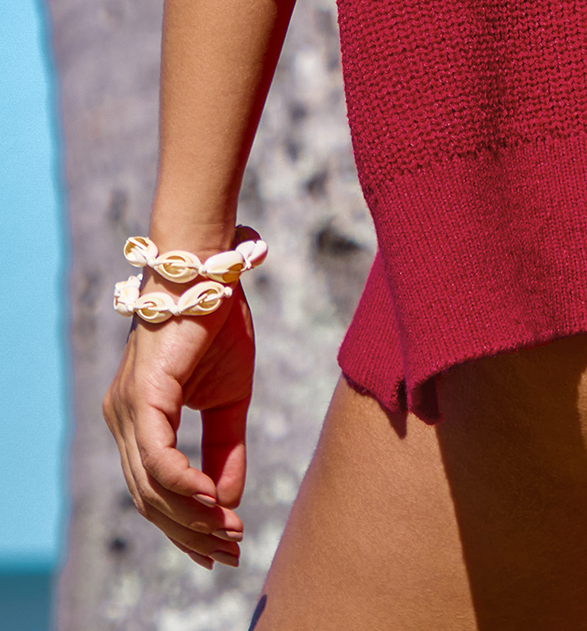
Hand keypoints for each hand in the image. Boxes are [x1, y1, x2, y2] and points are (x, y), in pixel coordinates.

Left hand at [102, 287, 254, 569]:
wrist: (209, 268)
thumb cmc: (216, 323)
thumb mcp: (229, 398)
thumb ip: (225, 448)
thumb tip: (227, 502)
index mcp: (137, 419)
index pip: (154, 490)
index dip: (187, 525)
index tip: (223, 547)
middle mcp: (122, 419)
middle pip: (150, 500)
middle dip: (191, 532)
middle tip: (232, 550)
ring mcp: (127, 410)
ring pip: (151, 488)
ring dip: (192, 517)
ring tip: (230, 531)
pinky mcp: (142, 397)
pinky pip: (158, 459)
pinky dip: (185, 486)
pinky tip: (213, 500)